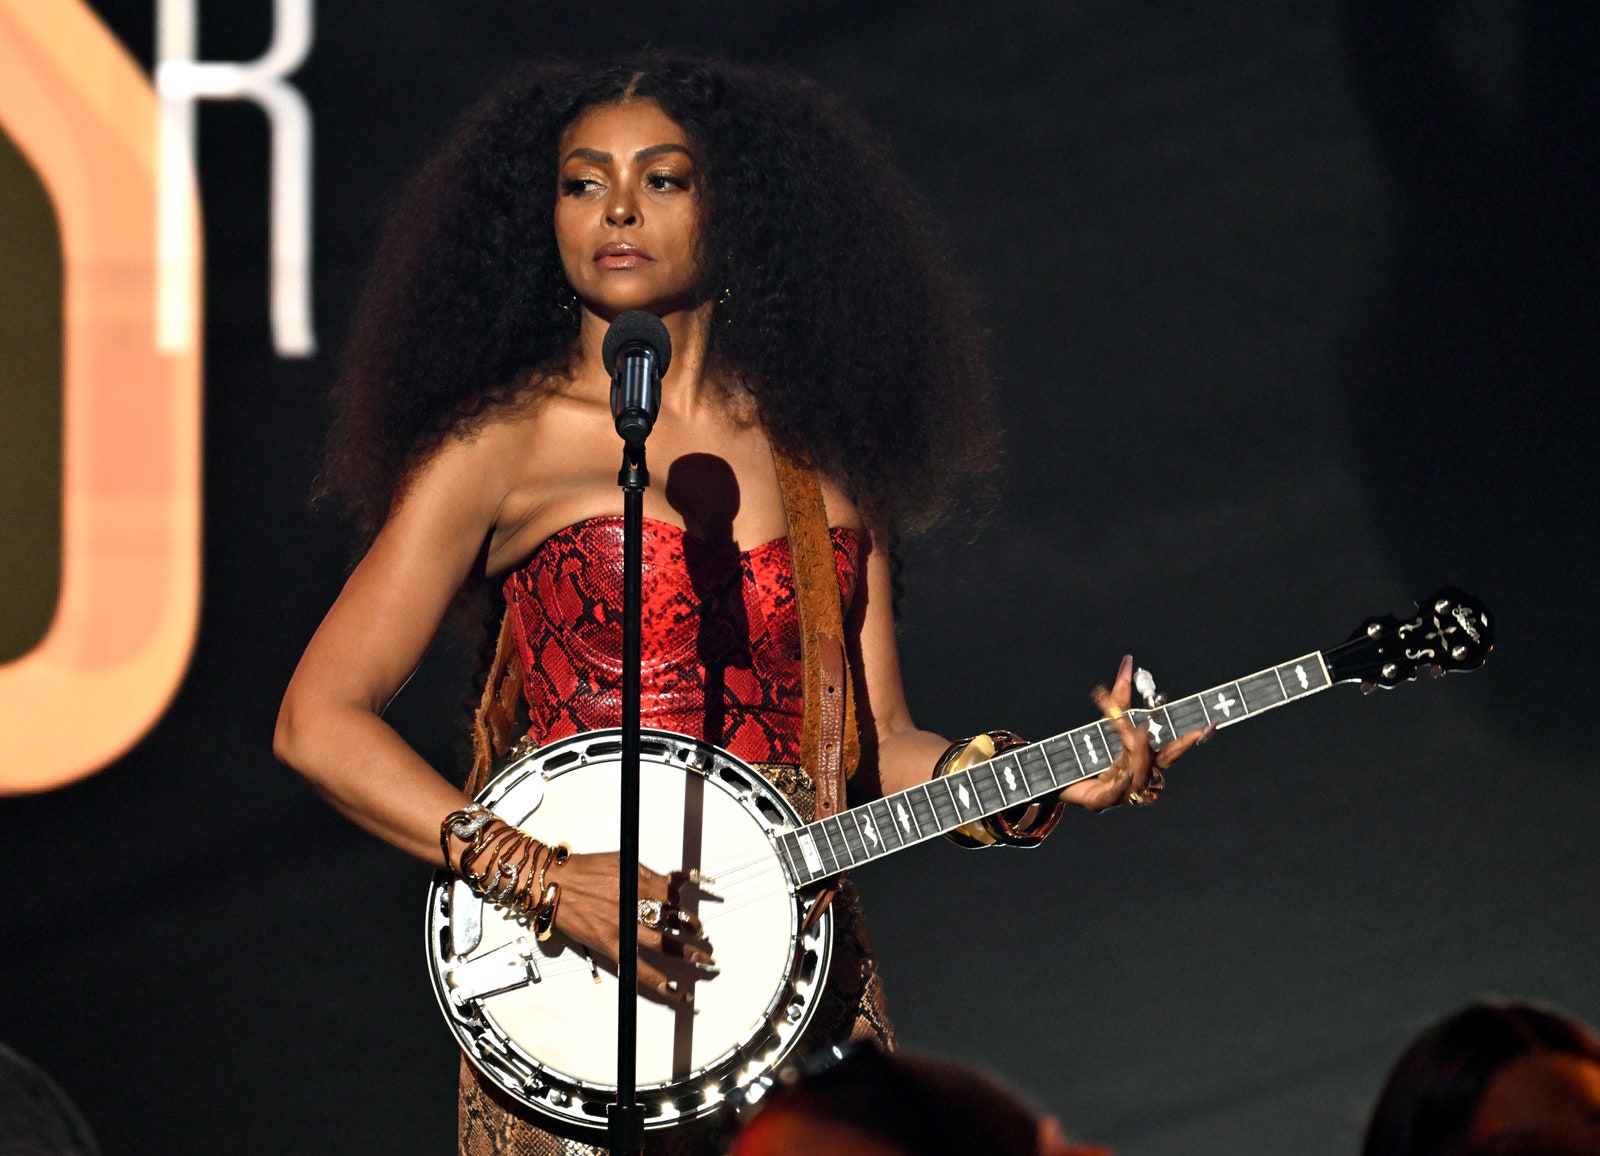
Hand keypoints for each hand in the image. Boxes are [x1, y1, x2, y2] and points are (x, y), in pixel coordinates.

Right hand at [548, 850, 716, 1005]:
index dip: (688, 905)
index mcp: (640, 882)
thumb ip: (648, 874)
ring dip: (686, 954)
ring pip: (663, 944)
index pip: (675, 895)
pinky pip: (637, 966)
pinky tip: (672, 989)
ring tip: (702, 962)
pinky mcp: (610, 944)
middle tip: (704, 938)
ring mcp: (623, 926)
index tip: (694, 913)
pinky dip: (656, 980)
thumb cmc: (585, 869)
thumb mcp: (622, 860)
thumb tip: (672, 882)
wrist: (555, 882)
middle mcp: (635, 904)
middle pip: (674, 921)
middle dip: (694, 931)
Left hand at [1058, 654, 1210, 811]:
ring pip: (1140, 772)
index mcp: (1144, 760)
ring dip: (1139, 751)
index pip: (1173, 750)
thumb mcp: (1105, 721)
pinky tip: (1121, 775)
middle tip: (1173, 723)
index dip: (1190, 739)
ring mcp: (1122, 791)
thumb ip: (1119, 696)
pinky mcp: (1102, 802)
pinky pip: (1115, 793)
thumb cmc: (1088, 754)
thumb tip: (1128, 661)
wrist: (1057, 779)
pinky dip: (1120, 785)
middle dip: (1172, 747)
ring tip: (1135, 731)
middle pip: (1162, 762)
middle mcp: (1138, 777)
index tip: (1208, 726)